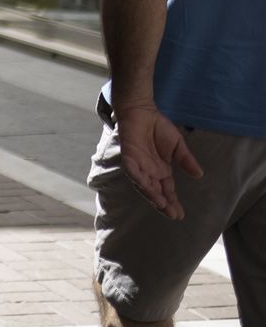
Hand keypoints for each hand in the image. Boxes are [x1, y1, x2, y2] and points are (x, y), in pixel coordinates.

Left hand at [115, 103, 202, 219]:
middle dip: (162, 204)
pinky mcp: (128, 154)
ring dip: (150, 194)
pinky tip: (145, 185)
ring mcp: (137, 164)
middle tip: (172, 215)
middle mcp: (148, 171)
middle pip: (154, 192)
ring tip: (161, 204)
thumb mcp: (177, 146)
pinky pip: (131, 169)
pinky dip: (137, 177)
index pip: (166, 191)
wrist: (142, 111)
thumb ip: (185, 160)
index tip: (179, 215)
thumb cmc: (158, 127)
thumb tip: (199, 175)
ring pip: (142, 184)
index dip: (172, 202)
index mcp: (160, 171)